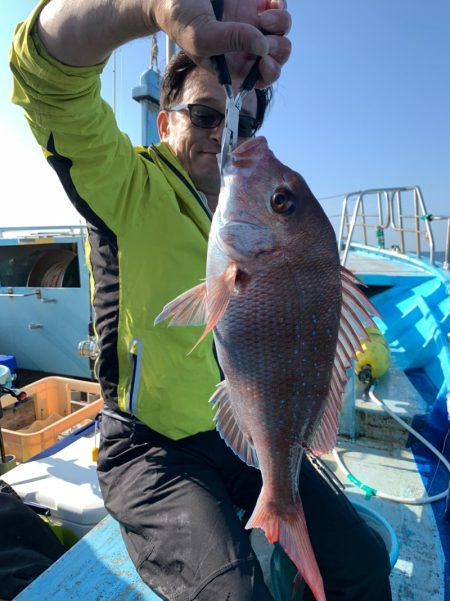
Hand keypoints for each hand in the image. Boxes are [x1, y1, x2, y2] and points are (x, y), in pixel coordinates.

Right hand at [150, 0, 291, 86]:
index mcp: (234, 64)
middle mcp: (246, 46)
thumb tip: (263, 46)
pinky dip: (280, 4)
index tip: (265, 61)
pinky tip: (268, 3)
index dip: (270, 73)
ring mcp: (252, 23)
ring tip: (264, 17)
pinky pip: (280, 6)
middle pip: (278, 56)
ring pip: (283, 31)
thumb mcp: (202, 36)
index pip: (261, 78)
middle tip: (266, 37)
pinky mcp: (256, 1)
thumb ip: (230, 41)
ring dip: (280, 25)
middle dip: (278, 49)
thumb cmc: (182, 20)